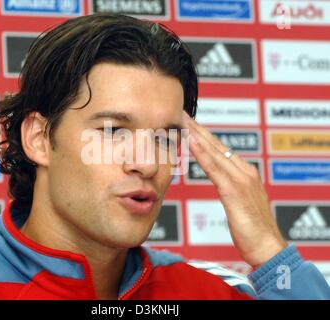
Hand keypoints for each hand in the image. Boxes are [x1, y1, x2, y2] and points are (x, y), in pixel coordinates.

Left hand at [182, 111, 287, 267]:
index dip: (204, 136)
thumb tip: (222, 180)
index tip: (190, 125)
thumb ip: (232, 187)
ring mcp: (240, 179)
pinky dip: (202, 154)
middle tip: (182, 115)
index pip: (221, 149)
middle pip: (216, 145)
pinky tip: (191, 142)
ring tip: (183, 122)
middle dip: (198, 129)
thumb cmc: (253, 228)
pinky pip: (214, 168)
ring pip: (214, 152)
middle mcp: (244, 171)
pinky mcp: (234, 190)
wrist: (267, 246)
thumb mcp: (241, 202)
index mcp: (246, 172)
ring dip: (197, 135)